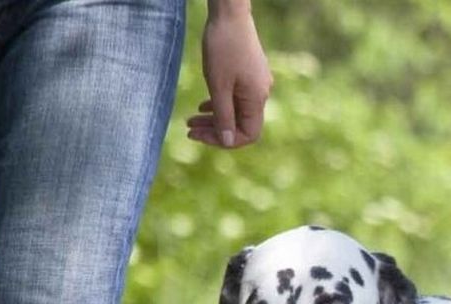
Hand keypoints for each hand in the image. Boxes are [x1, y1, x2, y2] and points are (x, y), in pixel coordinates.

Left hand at [188, 3, 271, 148]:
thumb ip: (223, 116)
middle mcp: (261, 93)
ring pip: (237, 110)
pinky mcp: (251, 73)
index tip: (200, 135)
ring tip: (191, 119)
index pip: (247, 134)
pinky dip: (221, 103)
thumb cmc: (223, 47)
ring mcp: (257, 83)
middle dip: (214, 130)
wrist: (230, 14)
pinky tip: (204, 103)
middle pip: (240, 124)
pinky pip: (237, 97)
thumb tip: (228, 142)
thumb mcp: (218, 85)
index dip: (224, 140)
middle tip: (189, 129)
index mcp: (256, 99)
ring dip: (215, 118)